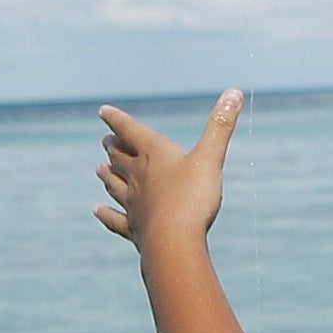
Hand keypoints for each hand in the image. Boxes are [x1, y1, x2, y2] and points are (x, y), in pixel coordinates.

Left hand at [95, 93, 239, 258]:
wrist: (173, 242)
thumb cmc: (192, 197)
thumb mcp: (210, 158)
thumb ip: (220, 126)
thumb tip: (234, 91)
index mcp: (154, 155)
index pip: (130, 131)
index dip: (117, 119)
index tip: (103, 111)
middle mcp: (138, 177)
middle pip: (120, 157)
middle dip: (114, 147)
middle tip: (105, 140)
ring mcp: (133, 204)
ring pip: (114, 185)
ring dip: (107, 175)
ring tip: (98, 169)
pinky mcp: (134, 228)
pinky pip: (116, 219)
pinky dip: (106, 214)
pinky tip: (97, 210)